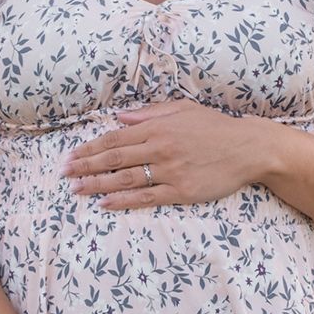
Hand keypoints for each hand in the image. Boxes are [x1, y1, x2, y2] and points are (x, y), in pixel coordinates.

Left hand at [59, 98, 267, 208]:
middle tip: (64, 173)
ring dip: (97, 184)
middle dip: (85, 166)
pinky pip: (146, 197)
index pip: (114, 137)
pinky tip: (105, 203)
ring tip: (77, 189)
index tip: (71, 156)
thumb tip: (120, 117)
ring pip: (125, 179)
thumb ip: (149, 113)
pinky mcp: (182, 191)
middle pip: (114, 158)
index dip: (90, 148)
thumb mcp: (182, 109)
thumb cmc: (216, 127)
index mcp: (157, 127)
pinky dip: (123, 200)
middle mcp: (160, 148)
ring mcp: (170, 171)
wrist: (249, 147)